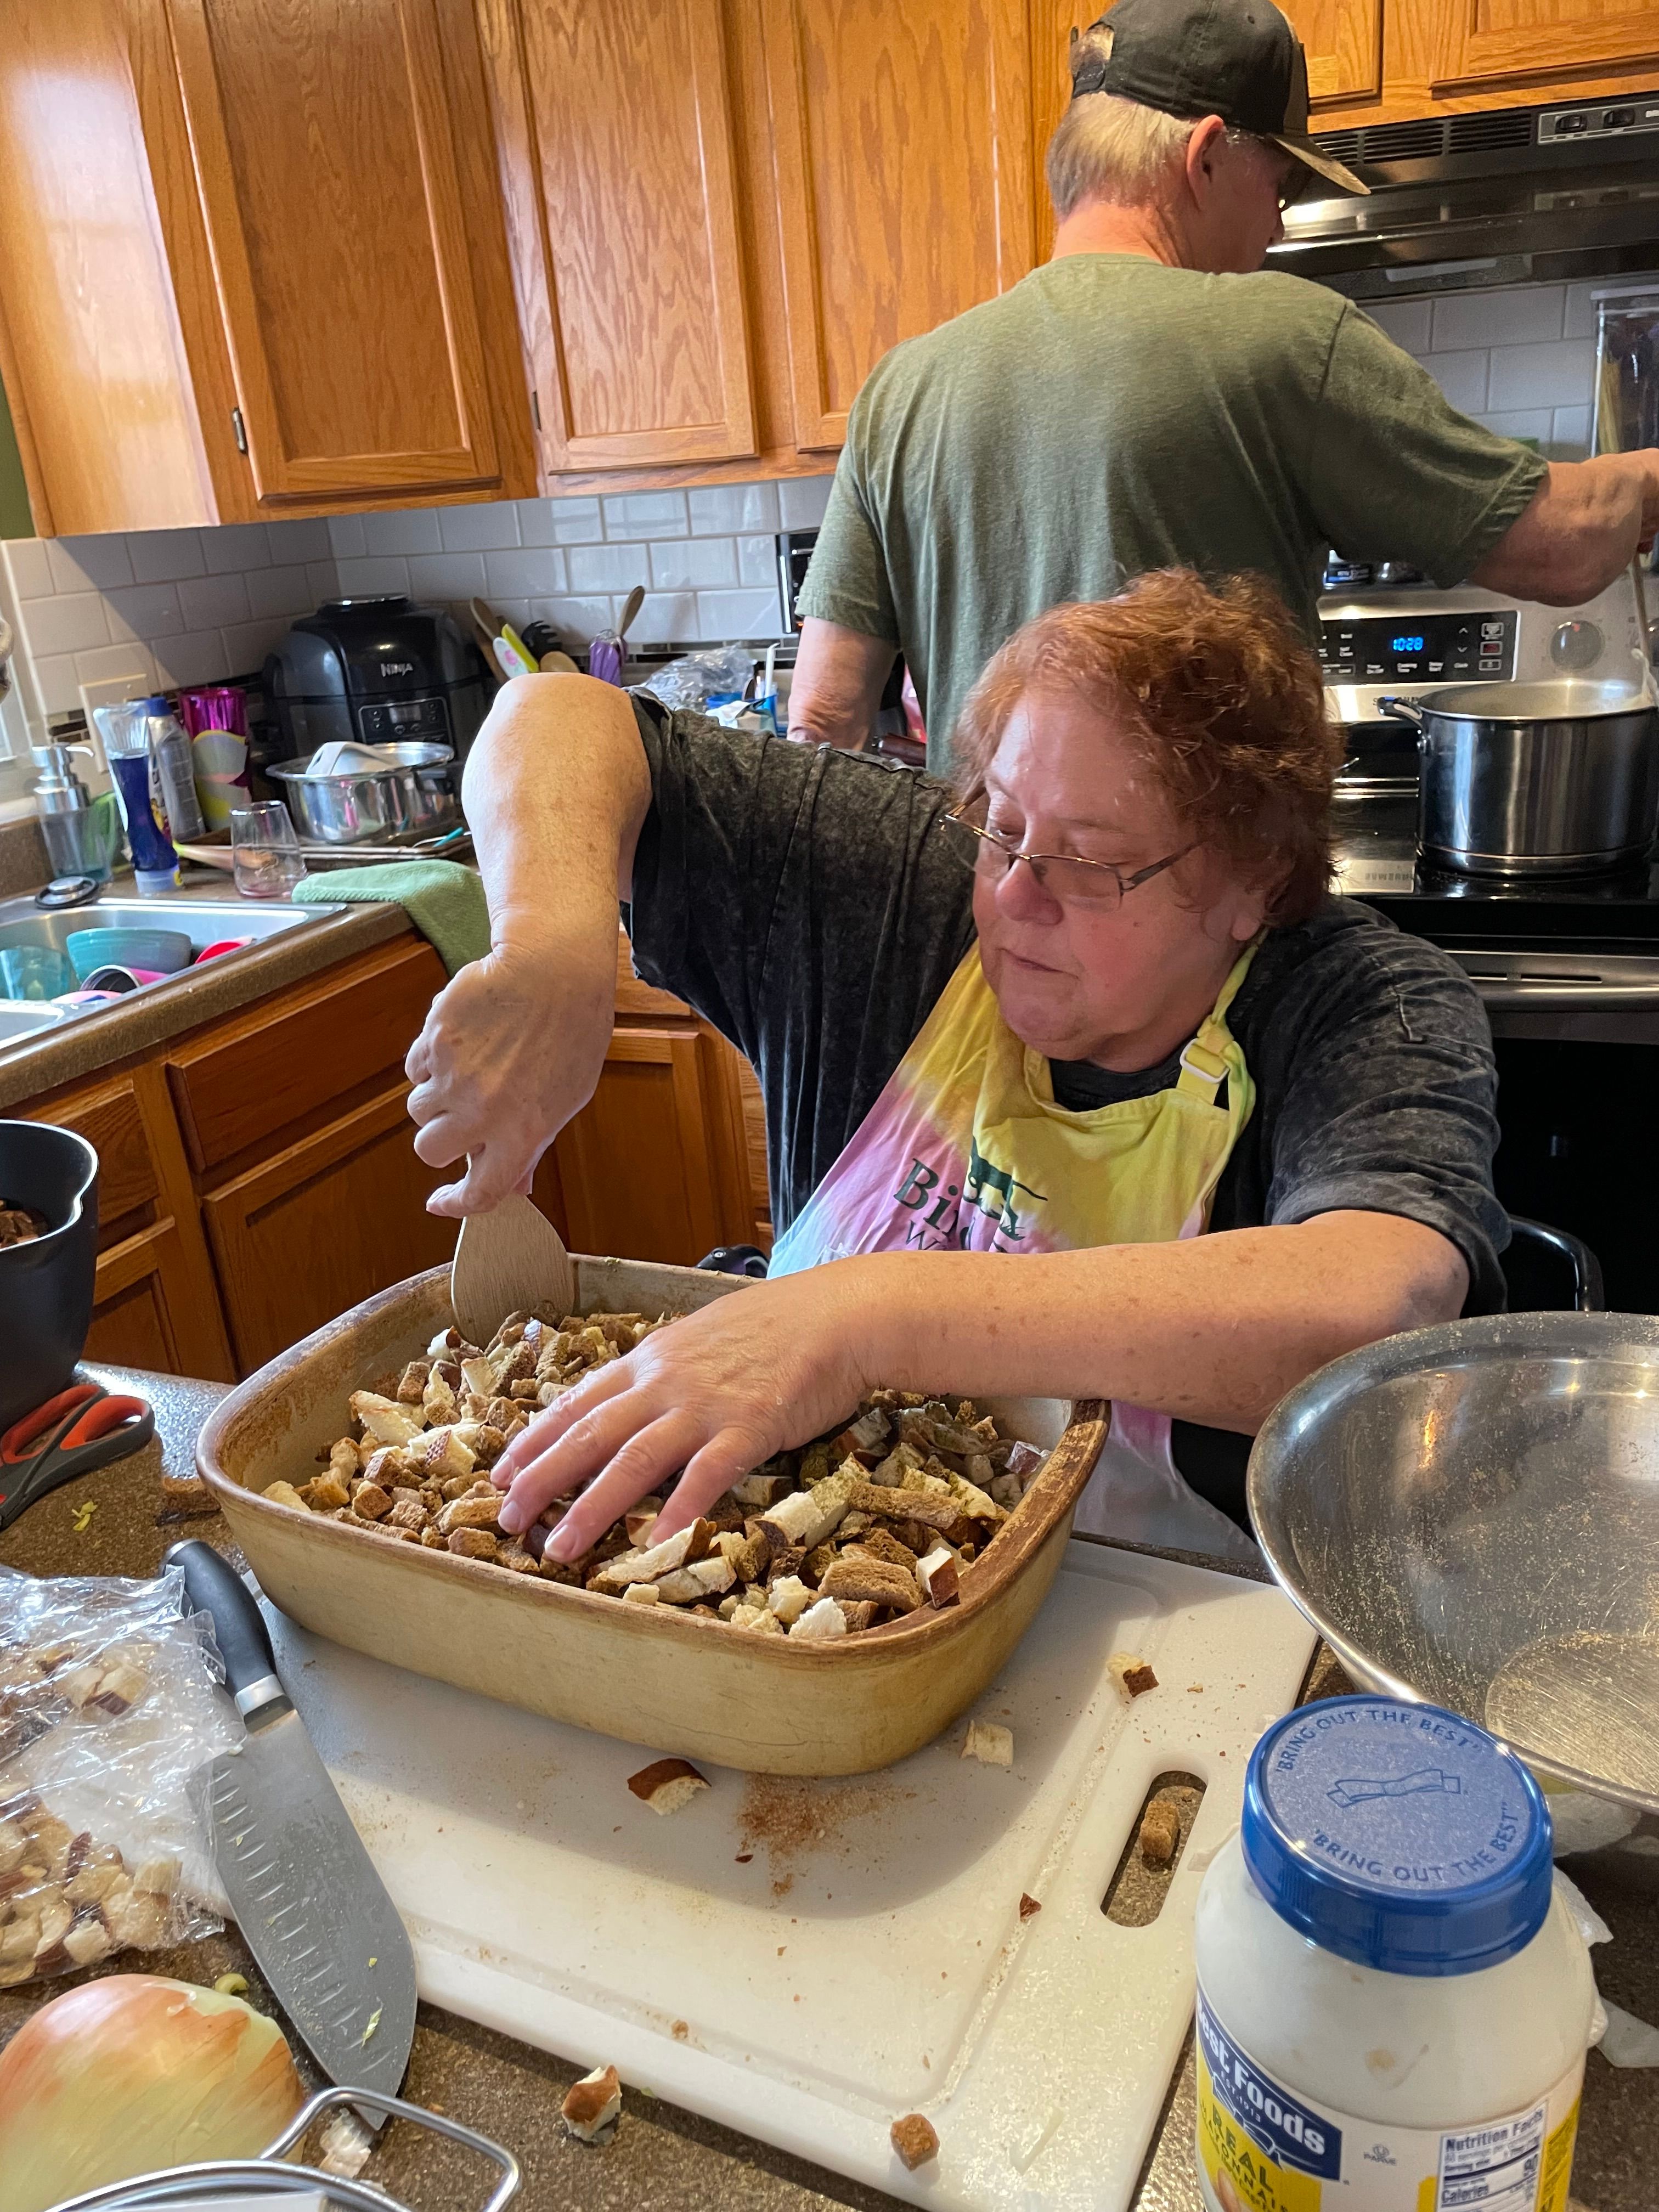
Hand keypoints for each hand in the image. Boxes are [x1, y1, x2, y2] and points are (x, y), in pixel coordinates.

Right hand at [405, 936, 611, 1215]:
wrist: (555, 970)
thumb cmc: (570, 1034)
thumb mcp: (567, 1099)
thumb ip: (533, 1146)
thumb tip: (516, 1188)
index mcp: (523, 1132)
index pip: (481, 1191)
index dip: (455, 1203)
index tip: (439, 1201)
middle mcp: (484, 1110)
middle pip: (430, 1151)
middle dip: (440, 1139)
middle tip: (459, 1116)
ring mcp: (455, 1074)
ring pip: (417, 1109)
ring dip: (434, 1098)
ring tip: (468, 1068)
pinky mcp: (435, 1040)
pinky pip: (415, 1068)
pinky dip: (430, 1062)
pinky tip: (462, 1042)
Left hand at [490, 1262, 887, 1558]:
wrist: (837, 1314)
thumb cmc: (775, 1326)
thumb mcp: (701, 1337)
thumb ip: (663, 1372)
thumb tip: (631, 1400)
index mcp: (651, 1361)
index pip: (577, 1402)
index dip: (535, 1440)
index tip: (501, 1472)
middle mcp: (665, 1383)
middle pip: (589, 1435)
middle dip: (542, 1479)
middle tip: (506, 1518)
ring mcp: (705, 1406)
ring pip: (633, 1461)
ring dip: (591, 1508)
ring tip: (559, 1548)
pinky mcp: (749, 1428)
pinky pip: (706, 1475)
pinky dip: (678, 1511)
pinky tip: (654, 1546)